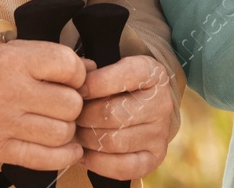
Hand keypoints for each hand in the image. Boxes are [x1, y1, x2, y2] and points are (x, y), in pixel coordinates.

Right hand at [0, 40, 87, 167]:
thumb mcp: (14, 51)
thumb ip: (52, 57)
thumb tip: (92, 69)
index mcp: (16, 61)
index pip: (69, 66)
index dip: (79, 74)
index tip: (72, 78)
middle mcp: (12, 91)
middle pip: (70, 104)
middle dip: (75, 104)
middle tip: (65, 103)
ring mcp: (5, 123)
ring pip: (61, 133)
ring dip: (68, 130)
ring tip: (61, 123)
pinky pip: (44, 158)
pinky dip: (64, 156)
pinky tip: (69, 148)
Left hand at [75, 54, 172, 179]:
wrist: (146, 104)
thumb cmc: (119, 84)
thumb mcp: (111, 67)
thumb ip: (91, 73)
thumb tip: (74, 88)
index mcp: (153, 73)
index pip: (121, 77)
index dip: (92, 85)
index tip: (77, 90)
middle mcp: (161, 103)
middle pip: (112, 114)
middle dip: (84, 116)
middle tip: (71, 116)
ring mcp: (160, 133)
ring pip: (113, 141)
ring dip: (86, 139)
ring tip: (77, 132)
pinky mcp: (155, 158)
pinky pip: (122, 167)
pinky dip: (97, 162)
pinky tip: (86, 152)